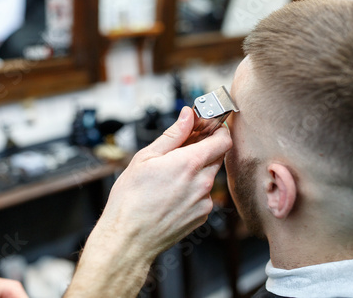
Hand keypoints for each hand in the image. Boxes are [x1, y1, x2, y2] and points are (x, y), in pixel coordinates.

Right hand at [66, 107, 231, 296]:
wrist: (129, 238)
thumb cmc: (130, 199)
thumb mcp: (146, 157)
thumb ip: (173, 134)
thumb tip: (188, 115)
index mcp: (189, 163)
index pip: (224, 140)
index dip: (218, 130)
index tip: (208, 128)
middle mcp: (202, 183)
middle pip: (218, 156)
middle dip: (205, 148)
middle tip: (183, 149)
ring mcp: (204, 202)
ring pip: (209, 176)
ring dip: (197, 171)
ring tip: (170, 177)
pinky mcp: (202, 216)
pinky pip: (205, 195)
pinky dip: (194, 190)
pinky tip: (172, 194)